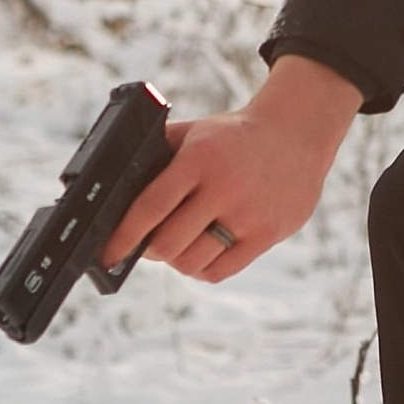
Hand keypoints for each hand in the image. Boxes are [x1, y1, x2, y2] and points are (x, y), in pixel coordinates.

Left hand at [103, 55, 364, 283]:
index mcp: (200, 158)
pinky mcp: (269, 233)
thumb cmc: (231, 138)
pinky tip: (202, 252)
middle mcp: (225, 187)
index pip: (150, 207)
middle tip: (147, 245)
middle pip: (168, 244)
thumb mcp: (194, 132)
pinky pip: (220, 271)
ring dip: (176, 260)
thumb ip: (155, 155)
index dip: (123, 236)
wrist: (296, 133)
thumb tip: (110, 192)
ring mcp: (250, 213)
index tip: (107, 254)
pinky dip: (201, 268)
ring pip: (192, 262)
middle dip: (149, 250)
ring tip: (178, 245)